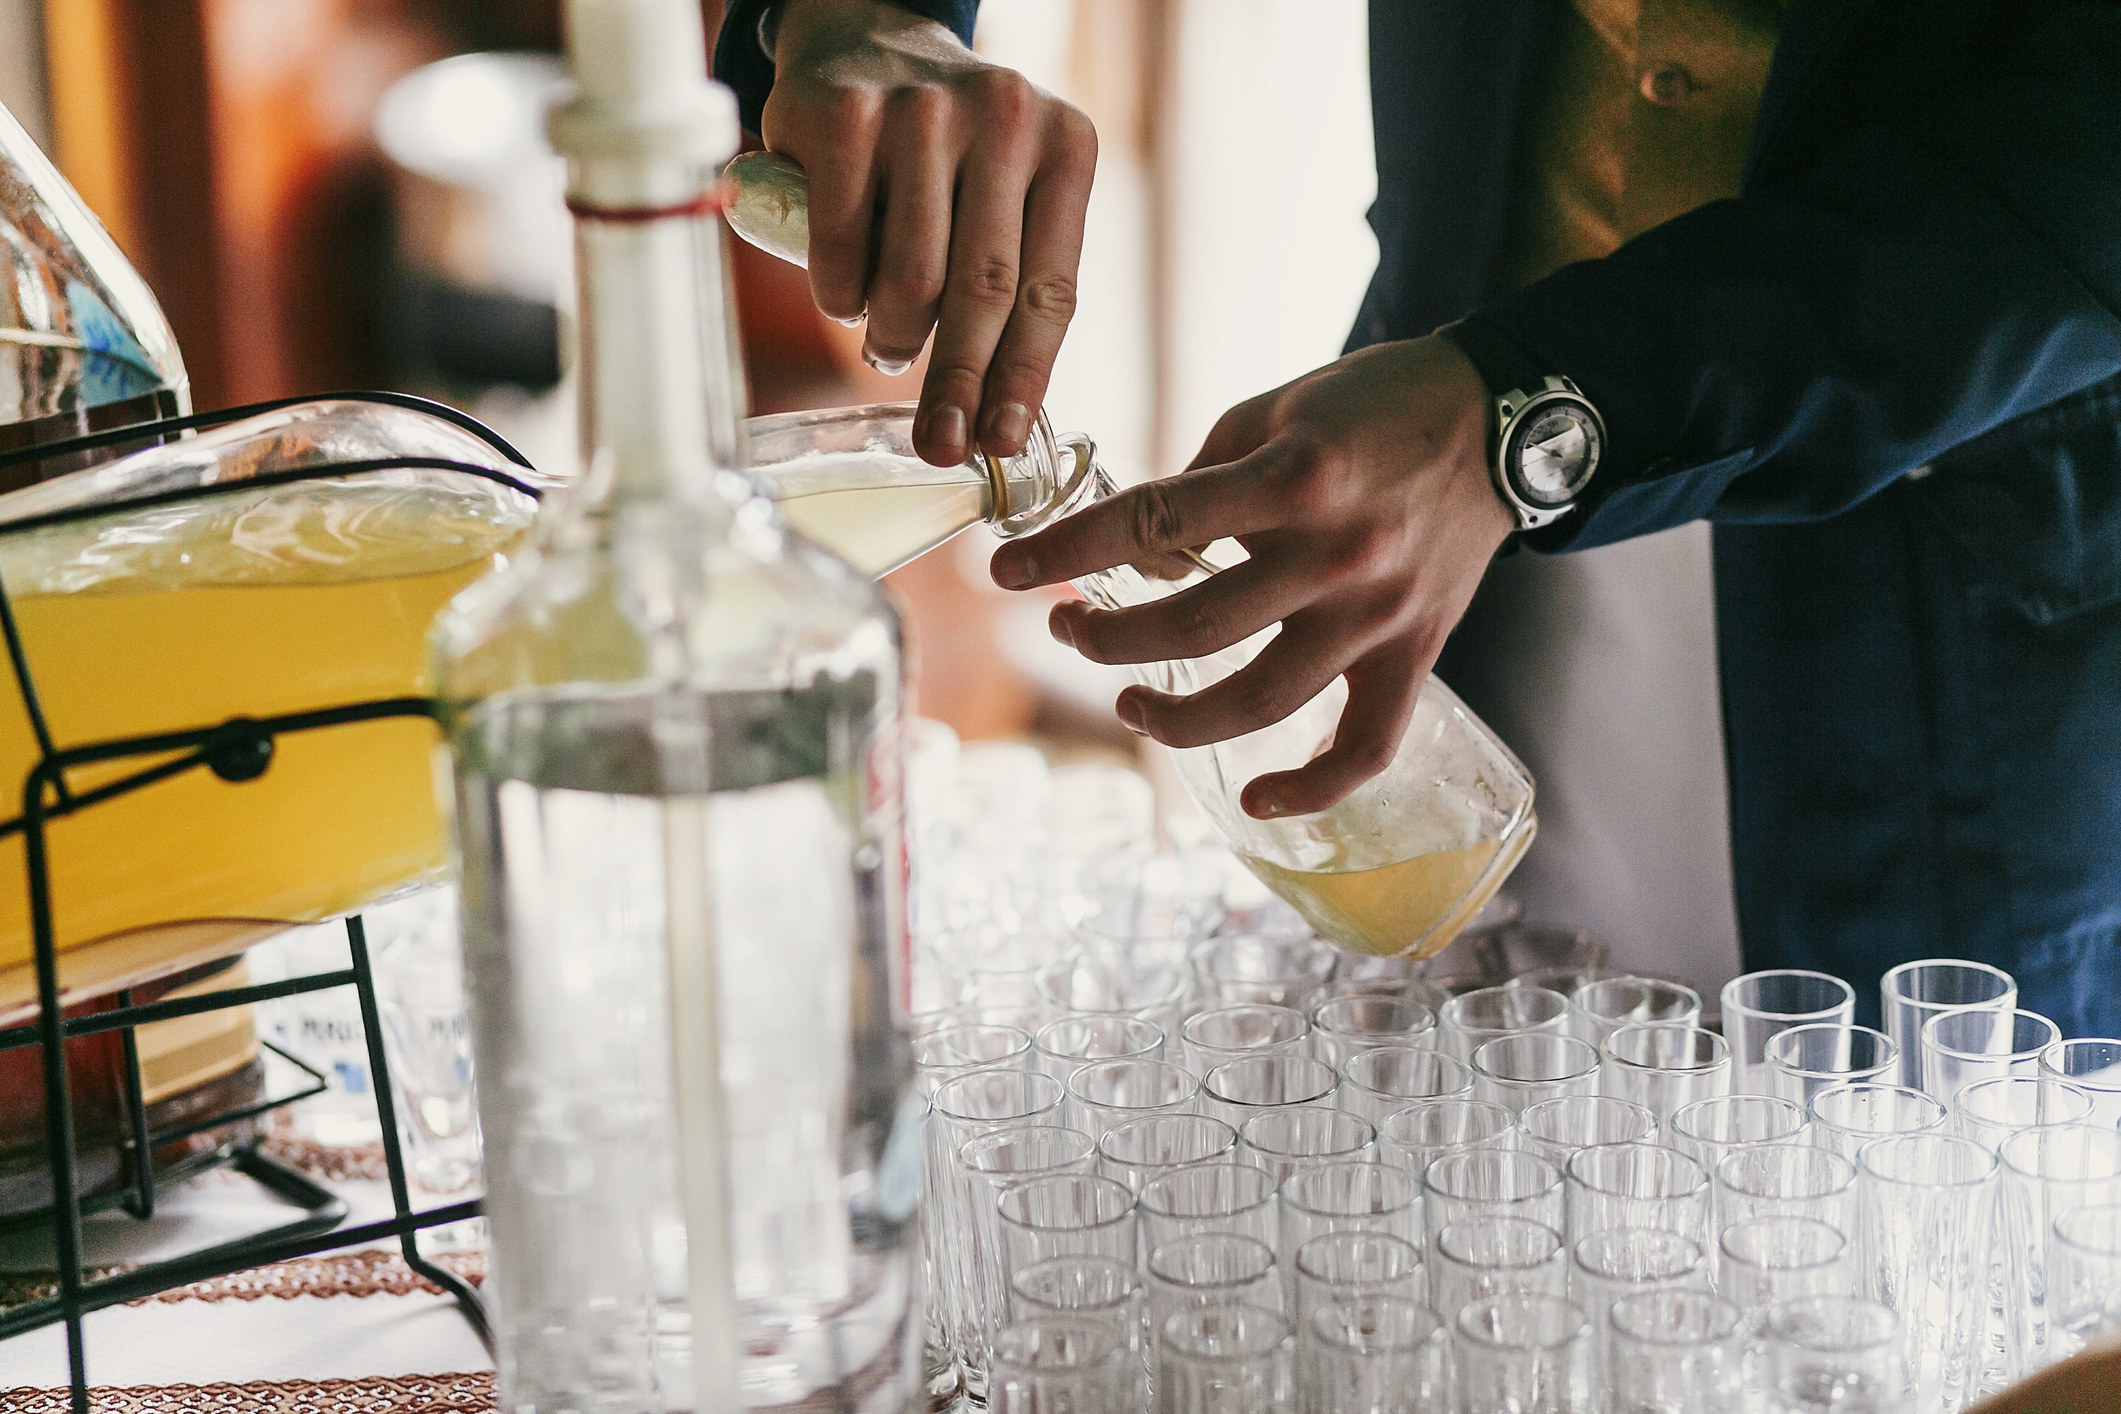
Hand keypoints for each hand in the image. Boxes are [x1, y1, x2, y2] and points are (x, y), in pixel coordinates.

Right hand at [763, 0, 1096, 465]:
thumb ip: (1014, 281)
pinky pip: (841, 248)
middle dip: (959, 385)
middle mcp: (1005, 118)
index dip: (1024, 376)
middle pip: (983, 292)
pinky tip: (846, 294)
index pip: (1050, 289)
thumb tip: (1000, 419)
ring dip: (894, 337)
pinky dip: (839, 295)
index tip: (1002, 441)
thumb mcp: (1008, 194)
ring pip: (910, 279)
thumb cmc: (947, 153)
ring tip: (888, 342)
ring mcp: (923, 111)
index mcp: (1065, 147)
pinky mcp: (846, 115)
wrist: (865, 42)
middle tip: (941, 445)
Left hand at [988, 335, 1512, 818]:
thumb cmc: (1379, 405)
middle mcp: (1336, 554)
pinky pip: (1365, 746)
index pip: (1154, 525)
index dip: (1067, 551)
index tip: (1005, 572)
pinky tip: (1254, 800)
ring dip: (1176, 716)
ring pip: (1261, 700)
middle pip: (1193, 627)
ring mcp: (1378, 615)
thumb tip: (1141, 543)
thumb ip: (1204, 473)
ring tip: (1129, 698)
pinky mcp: (1415, 654)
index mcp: (1295, 478)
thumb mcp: (1278, 407)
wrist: (1506, 422)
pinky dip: (1311, 789)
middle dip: (1105, 636)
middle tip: (1065, 626)